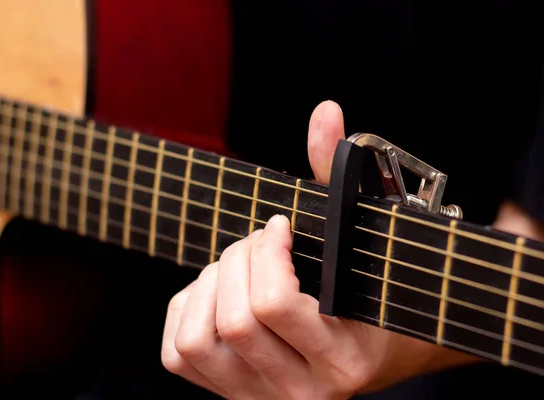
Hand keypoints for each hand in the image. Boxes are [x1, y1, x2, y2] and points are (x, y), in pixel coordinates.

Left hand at [161, 101, 477, 398]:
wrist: (367, 353)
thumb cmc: (365, 294)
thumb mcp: (360, 243)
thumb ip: (336, 177)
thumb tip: (325, 111)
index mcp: (342, 357)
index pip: (273, 305)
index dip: (265, 249)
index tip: (279, 225)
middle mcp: (301, 391)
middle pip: (233, 319)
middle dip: (240, 257)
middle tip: (261, 239)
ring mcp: (260, 399)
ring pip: (197, 340)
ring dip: (211, 283)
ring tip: (240, 265)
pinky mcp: (228, 397)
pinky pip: (177, 354)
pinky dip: (187, 307)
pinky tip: (218, 290)